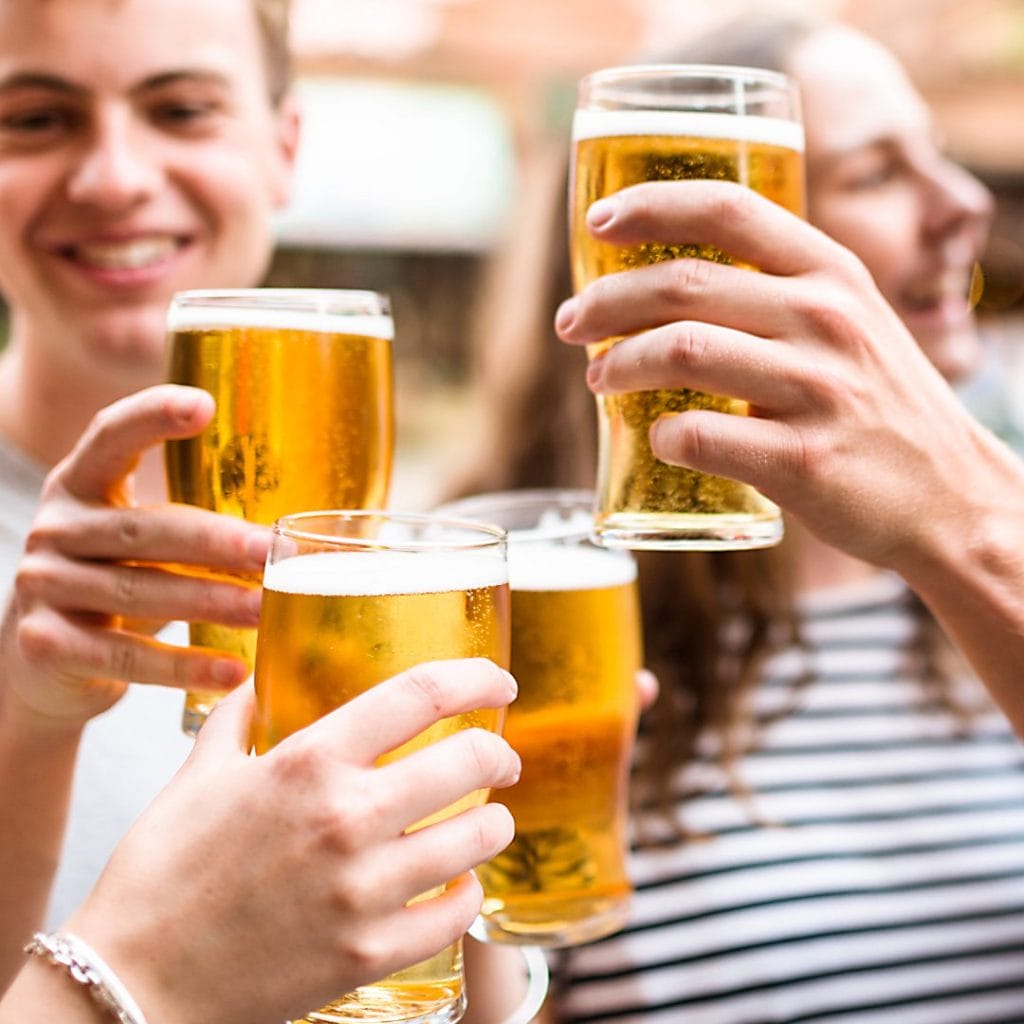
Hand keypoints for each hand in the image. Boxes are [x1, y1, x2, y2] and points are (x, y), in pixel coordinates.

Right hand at [2, 384, 269, 725]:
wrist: (42, 667)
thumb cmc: (116, 587)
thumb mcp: (138, 543)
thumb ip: (190, 523)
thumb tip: (297, 527)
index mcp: (81, 485)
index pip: (111, 436)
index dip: (152, 417)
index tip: (205, 406)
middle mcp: (55, 528)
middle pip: (146, 528)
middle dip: (215, 542)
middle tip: (272, 553)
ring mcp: (44, 586)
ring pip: (140, 592)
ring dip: (211, 603)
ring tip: (265, 611)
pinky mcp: (45, 644)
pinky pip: (126, 655)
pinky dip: (183, 666)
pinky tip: (231, 670)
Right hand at [65, 659, 520, 1023]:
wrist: (130, 983)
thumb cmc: (162, 872)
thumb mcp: (199, 773)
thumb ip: (240, 714)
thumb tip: (259, 673)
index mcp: (308, 760)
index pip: (420, 692)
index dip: (475, 677)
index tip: (496, 682)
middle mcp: (345, 816)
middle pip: (469, 760)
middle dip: (499, 753)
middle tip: (499, 758)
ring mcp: (362, 890)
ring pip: (478, 837)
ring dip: (493, 822)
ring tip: (485, 819)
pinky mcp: (369, 954)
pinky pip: (457, 912)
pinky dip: (468, 891)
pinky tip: (457, 881)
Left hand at [556, 180, 1013, 574]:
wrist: (951, 497)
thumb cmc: (878, 407)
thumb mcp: (848, 324)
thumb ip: (777, 296)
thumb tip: (666, 290)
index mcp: (831, 273)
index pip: (729, 210)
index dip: (651, 206)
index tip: (598, 223)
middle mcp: (826, 319)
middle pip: (685, 283)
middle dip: (607, 300)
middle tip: (572, 324)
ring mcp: (817, 389)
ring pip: (682, 352)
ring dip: (618, 365)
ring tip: (598, 379)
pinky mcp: (803, 460)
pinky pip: (701, 435)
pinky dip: (661, 436)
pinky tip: (655, 439)